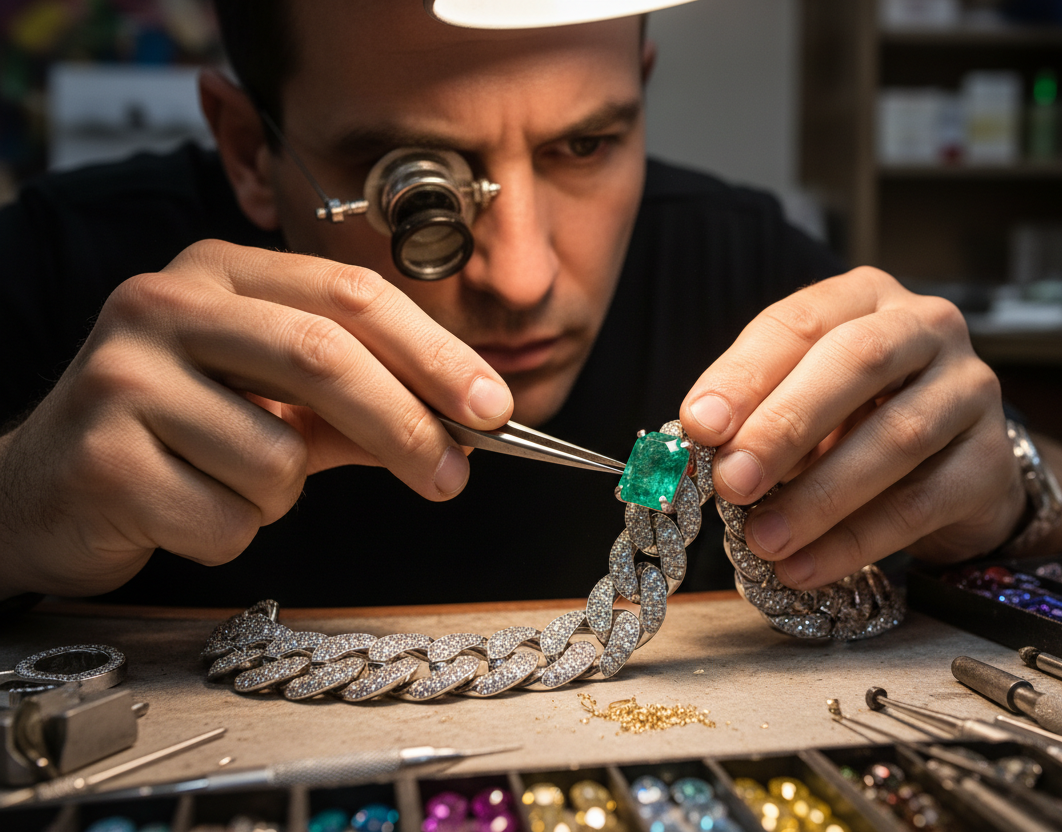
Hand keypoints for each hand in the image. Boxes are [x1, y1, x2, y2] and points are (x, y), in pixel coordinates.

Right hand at [0, 240, 511, 597]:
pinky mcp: (101, 456)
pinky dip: (230, 533)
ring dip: (283, 495)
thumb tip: (461, 424)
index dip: (435, 353)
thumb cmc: (176, 434)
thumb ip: (355, 406)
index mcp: (221, 273)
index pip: (352, 296)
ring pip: (278, 457)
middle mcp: (166, 303)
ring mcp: (123, 375)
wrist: (42, 486)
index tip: (494, 407)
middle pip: (323, 355)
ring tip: (229, 484)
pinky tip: (181, 510)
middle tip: (454, 476)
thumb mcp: (269, 401)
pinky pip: (227, 520)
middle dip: (406, 424)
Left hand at [680, 267, 1025, 589]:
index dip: (745, 374)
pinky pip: (920, 504)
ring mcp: (970, 389)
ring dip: (819, 496)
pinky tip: (804, 567)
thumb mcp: (802, 398)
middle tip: (732, 481)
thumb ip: (756, 411)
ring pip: (895, 437)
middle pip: (856, 362)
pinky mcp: (990, 461)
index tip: (698, 425)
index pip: (799, 322)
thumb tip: (701, 446)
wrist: (952, 467)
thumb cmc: (857, 419)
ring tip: (763, 539)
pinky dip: (855, 541)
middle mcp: (926, 327)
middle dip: (785, 425)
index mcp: (864, 297)